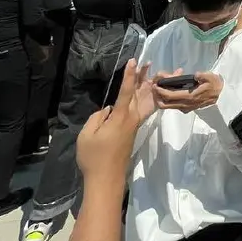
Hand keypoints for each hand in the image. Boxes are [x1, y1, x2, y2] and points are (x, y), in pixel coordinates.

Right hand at [77, 59, 154, 182]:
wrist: (106, 179)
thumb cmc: (94, 157)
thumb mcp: (87, 134)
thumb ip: (97, 117)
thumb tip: (108, 110)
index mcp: (120, 117)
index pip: (126, 91)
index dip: (130, 75)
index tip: (133, 61)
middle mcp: (131, 119)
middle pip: (140, 93)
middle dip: (143, 77)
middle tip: (149, 62)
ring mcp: (134, 125)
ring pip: (144, 102)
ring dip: (148, 86)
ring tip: (154, 73)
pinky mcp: (133, 131)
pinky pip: (143, 111)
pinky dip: (147, 100)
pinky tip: (150, 95)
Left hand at [152, 70, 222, 111]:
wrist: (221, 95)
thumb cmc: (215, 85)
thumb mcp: (211, 77)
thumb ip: (203, 76)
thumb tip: (196, 74)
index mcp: (190, 97)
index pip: (171, 96)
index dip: (161, 91)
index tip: (155, 85)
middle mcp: (186, 104)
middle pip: (166, 104)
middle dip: (158, 97)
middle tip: (154, 88)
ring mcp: (186, 107)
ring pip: (169, 107)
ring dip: (162, 100)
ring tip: (158, 90)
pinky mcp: (187, 108)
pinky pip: (174, 106)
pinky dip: (167, 102)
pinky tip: (167, 93)